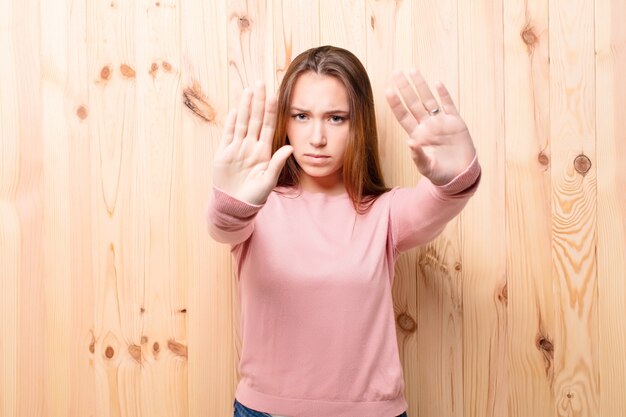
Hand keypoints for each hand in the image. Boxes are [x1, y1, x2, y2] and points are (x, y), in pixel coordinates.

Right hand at [213, 81, 292, 204]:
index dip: (271, 111)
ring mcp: (237, 148)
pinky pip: (228, 135)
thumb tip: (290, 148)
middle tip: (260, 83)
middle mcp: (250, 146)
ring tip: (248, 91)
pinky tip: (234, 110)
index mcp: (263, 152)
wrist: (235, 206)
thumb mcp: (269, 181)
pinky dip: (231, 123)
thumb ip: (277, 163)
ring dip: (244, 107)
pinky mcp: (223, 154)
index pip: (268, 126)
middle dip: (257, 101)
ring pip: (241, 123)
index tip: (274, 95)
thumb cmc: (254, 196)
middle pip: (254, 119)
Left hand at [385, 70, 475, 185]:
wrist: (461, 177)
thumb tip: (410, 142)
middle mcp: (428, 126)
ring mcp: (442, 123)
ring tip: (413, 71)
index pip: (403, 116)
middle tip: (395, 72)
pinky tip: (437, 84)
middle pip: (414, 103)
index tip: (388, 91)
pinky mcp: (456, 123)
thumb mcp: (427, 168)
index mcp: (418, 136)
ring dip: (421, 86)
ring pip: (429, 100)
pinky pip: (449, 106)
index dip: (396, 104)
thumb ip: (418, 157)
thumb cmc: (441, 175)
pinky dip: (444, 95)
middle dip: (404, 88)